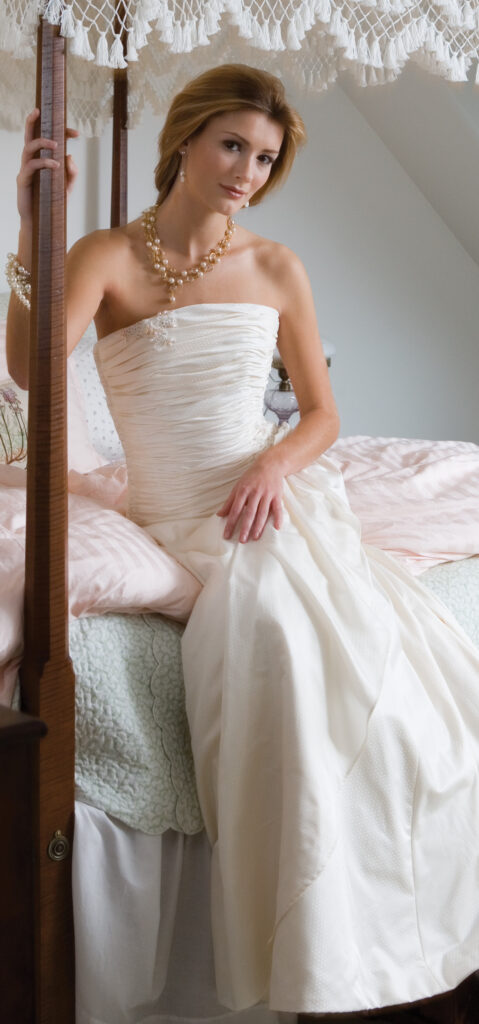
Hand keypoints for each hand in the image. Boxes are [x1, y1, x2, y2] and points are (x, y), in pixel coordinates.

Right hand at [17, 108, 78, 222]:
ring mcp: (25, 170)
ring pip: (28, 147)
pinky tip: (55, 165)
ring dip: (42, 142)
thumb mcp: (66, 188)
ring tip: (57, 145)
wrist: (41, 223)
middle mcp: (30, 161)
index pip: (47, 140)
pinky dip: (43, 163)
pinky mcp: (22, 181)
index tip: (76, 133)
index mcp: (41, 160)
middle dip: (32, 121)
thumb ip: (71, 174)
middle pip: (28, 136)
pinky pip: (30, 166)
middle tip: (40, 111)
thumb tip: (70, 156)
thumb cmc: (52, 204)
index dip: (60, 133)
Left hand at [217, 455, 283, 542]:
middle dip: (245, 527)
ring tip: (255, 538)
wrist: (270, 464)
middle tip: (242, 540)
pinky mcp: (277, 496)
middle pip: (249, 513)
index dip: (230, 523)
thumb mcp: (238, 487)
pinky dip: (278, 518)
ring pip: (263, 513)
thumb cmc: (251, 477)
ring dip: (259, 526)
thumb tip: (219, 515)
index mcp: (243, 491)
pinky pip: (278, 509)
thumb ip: (229, 502)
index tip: (226, 535)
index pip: (235, 510)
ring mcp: (267, 495)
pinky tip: (276, 528)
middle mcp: (255, 493)